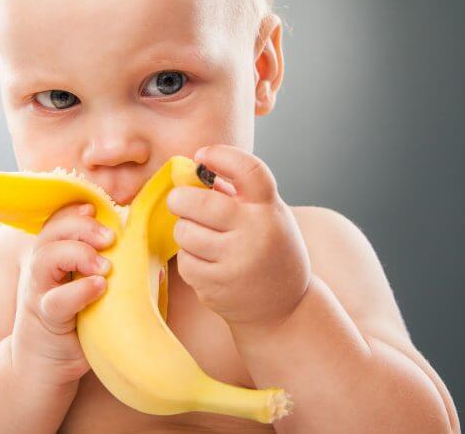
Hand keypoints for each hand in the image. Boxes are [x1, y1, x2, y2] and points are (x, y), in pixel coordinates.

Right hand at [12, 202, 115, 385]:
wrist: (47, 365)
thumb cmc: (79, 322)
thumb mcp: (99, 292)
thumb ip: (123, 276)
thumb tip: (160, 268)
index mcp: (56, 254)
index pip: (60, 220)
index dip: (76, 211)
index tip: (99, 210)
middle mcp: (43, 267)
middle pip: (52, 231)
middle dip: (81, 227)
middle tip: (110, 237)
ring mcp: (40, 291)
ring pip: (46, 258)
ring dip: (78, 253)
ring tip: (105, 266)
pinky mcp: (45, 318)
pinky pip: (55, 299)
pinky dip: (78, 290)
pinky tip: (99, 287)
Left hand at [166, 145, 311, 330]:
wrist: (284, 308)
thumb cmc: (269, 250)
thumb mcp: (267, 215)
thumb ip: (238, 193)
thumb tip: (191, 170)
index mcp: (270, 208)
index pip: (248, 169)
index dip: (220, 155)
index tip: (202, 156)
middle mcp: (256, 232)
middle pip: (199, 203)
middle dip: (180, 198)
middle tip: (179, 200)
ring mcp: (236, 262)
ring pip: (185, 232)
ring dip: (185, 230)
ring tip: (200, 235)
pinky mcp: (218, 286)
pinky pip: (185, 261)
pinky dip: (189, 258)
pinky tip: (206, 262)